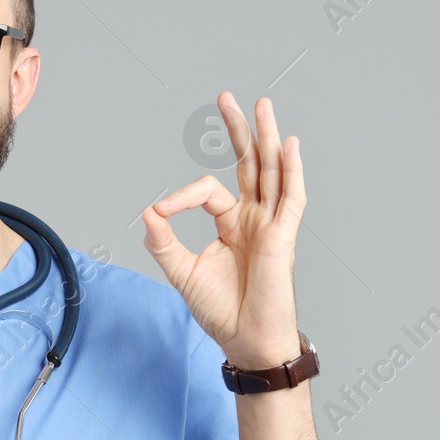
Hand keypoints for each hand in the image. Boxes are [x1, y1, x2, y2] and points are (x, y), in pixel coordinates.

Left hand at [142, 92, 305, 369]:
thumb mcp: (181, 272)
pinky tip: (289, 145)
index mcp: (232, 224)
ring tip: (263, 105)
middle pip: (250, 164)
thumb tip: (147, 210)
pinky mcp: (283, 238)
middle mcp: (254, 219)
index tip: (160, 213)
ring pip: (272, 171)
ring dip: (267, 138)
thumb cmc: (221, 311)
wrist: (245, 341)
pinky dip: (292, 171)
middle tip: (228, 98)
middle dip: (239, 130)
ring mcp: (271, 226)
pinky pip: (291, 199)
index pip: (209, 191)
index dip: (181, 197)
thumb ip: (163, 241)